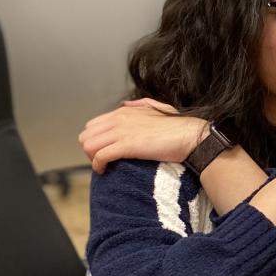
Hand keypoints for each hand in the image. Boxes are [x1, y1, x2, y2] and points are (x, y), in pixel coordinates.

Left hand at [79, 98, 205, 173]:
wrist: (190, 136)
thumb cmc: (178, 127)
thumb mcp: (158, 107)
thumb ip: (141, 104)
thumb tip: (127, 104)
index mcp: (124, 111)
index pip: (92, 125)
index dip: (95, 140)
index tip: (104, 151)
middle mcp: (119, 119)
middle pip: (86, 135)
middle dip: (90, 150)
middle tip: (102, 160)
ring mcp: (122, 131)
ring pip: (89, 145)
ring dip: (92, 158)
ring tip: (103, 166)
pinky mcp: (127, 146)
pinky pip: (100, 156)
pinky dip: (98, 165)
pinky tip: (105, 171)